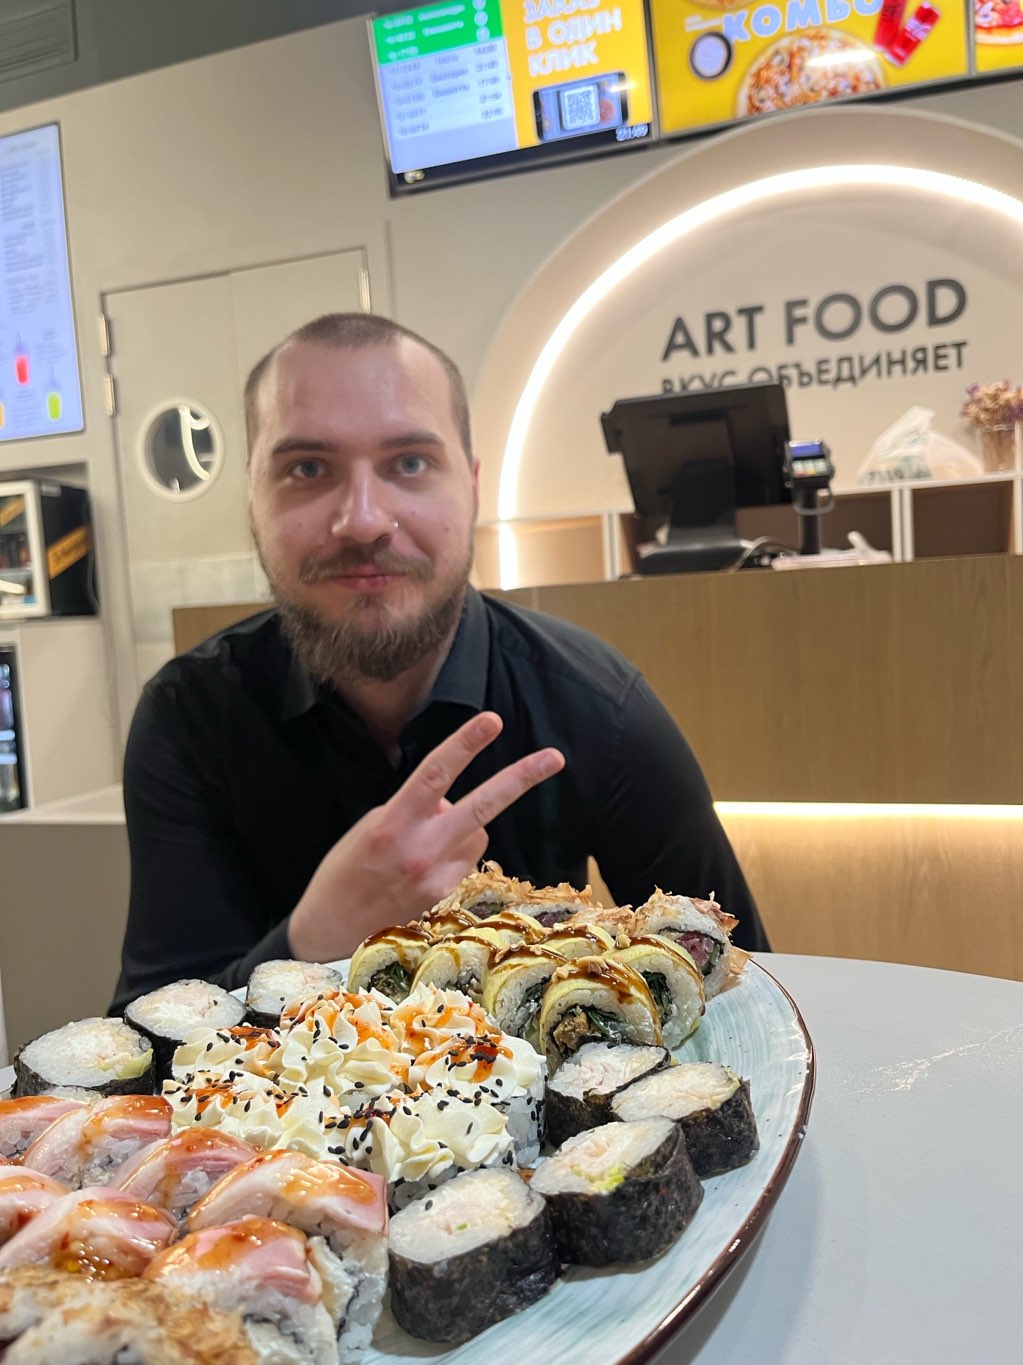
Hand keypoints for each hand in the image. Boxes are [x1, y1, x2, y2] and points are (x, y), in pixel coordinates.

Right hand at [287, 711, 563, 961]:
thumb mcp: (369, 828)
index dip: (464, 744)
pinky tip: (425, 867)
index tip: (491, 720)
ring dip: (464, 825)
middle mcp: (420, 851)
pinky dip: (456, 852)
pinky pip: (467, 858)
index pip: (434, 774)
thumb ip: (412, 809)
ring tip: (425, 843)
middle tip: (555, 757)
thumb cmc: (343, 872)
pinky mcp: (446, 898)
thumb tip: (449, 803)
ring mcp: (437, 878)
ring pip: (477, 832)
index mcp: (393, 824)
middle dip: (520, 779)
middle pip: (481, 807)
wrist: (328, 932)